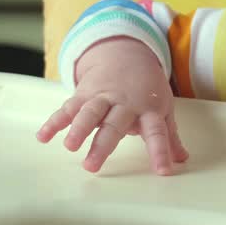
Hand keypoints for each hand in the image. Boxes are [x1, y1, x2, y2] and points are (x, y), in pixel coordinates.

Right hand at [35, 37, 188, 174]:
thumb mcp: (163, 108)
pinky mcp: (84, 93)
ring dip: (79, 129)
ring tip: (69, 146)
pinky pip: (68, 108)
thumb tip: (182, 159)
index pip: (157, 132)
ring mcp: (103, 97)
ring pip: (90, 113)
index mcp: (149, 109)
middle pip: (114, 125)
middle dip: (102, 145)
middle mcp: (125, 103)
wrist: (126, 53)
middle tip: (91, 166)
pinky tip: (43, 136)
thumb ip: (169, 136)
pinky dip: (55, 121)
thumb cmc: (147, 89)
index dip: (160, 151)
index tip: (163, 171)